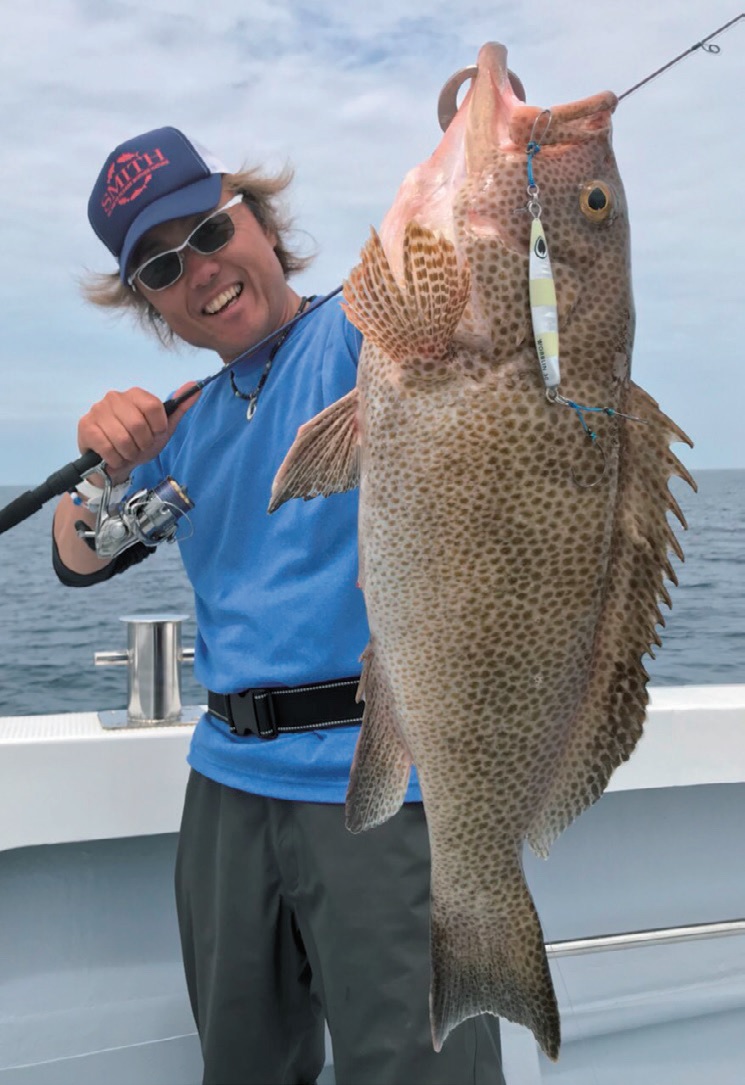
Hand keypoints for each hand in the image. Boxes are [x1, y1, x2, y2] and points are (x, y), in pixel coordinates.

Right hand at [77, 382, 199, 482]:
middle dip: (142, 444)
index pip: (154, 407)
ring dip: (128, 453)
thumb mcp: (163, 429)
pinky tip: (113, 457)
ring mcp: (97, 410)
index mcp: (135, 394)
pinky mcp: (86, 426)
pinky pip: (107, 447)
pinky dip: (115, 459)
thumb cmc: (139, 444)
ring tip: (126, 452)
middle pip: (138, 424)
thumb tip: (196, 386)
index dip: (158, 428)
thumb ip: (179, 408)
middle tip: (138, 447)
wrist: (115, 463)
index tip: (155, 434)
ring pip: (123, 438)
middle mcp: (114, 397)